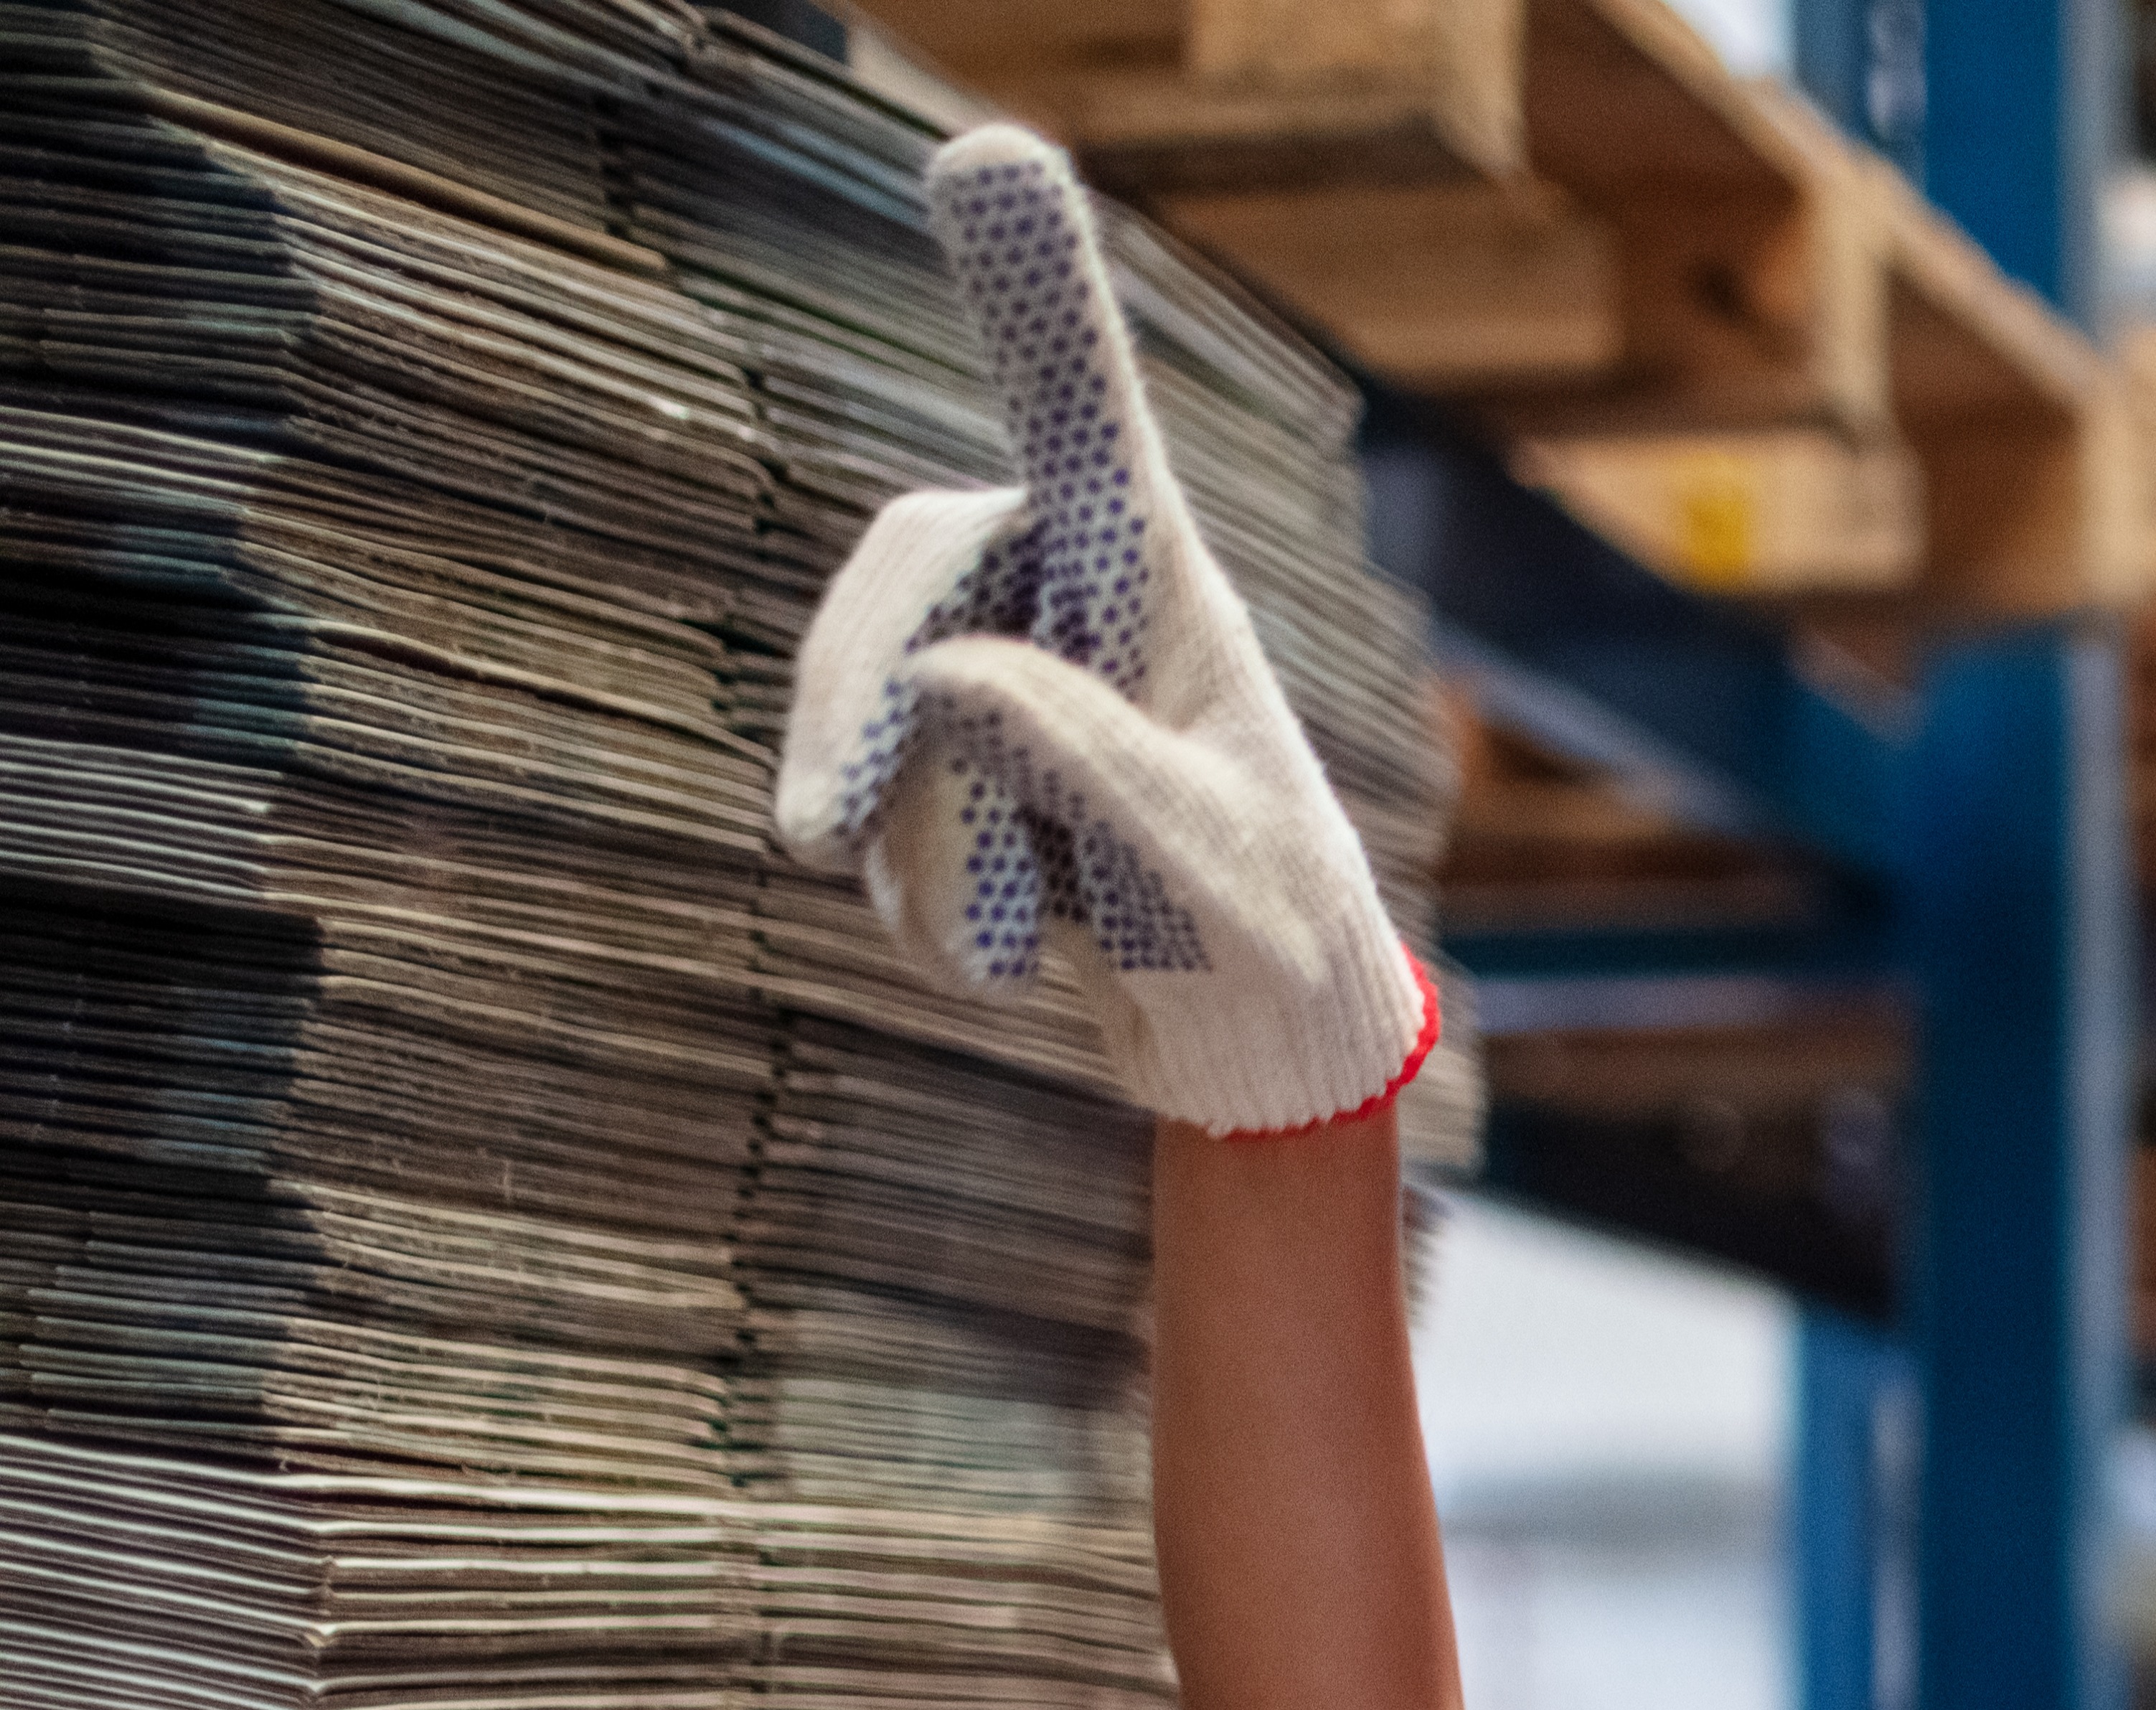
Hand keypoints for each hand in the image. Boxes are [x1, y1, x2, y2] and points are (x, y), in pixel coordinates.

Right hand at [773, 124, 1430, 1135]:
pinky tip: (1017, 948)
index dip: (1031, 297)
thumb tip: (947, 670)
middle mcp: (1068, 603)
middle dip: (853, 717)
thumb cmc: (1272, 941)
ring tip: (1039, 945)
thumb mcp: (1202, 871)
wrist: (1257, 1045)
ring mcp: (1000, 679)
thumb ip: (1087, 769)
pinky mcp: (949, 763)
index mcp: (1159, 588)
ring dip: (922, 860)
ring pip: (872, 728)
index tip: (990, 154)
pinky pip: (869, 811)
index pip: (1084, 424)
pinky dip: (920, 901)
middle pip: (900, 588)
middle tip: (820, 843)